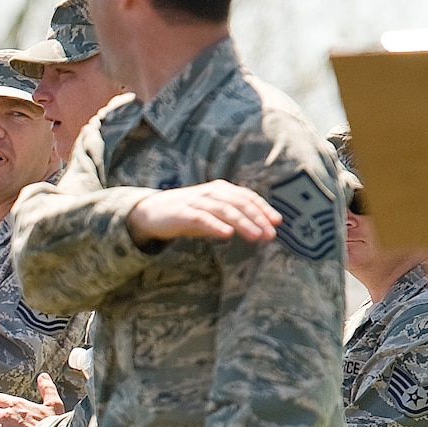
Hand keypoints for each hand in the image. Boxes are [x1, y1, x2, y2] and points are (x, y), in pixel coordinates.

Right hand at [127, 182, 279, 245]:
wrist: (150, 212)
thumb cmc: (186, 213)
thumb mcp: (212, 213)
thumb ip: (232, 217)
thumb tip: (259, 229)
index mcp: (221, 189)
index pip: (247, 197)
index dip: (263, 208)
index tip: (277, 223)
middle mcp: (211, 192)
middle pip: (239, 203)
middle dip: (257, 218)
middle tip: (271, 235)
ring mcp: (196, 201)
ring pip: (225, 210)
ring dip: (243, 223)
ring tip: (256, 237)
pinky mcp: (182, 213)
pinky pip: (202, 218)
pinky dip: (216, 226)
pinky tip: (227, 234)